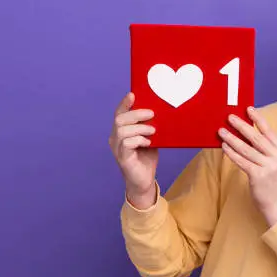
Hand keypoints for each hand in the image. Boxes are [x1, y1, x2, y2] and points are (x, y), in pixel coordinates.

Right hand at [109, 92, 158, 207]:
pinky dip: (139, 140)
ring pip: (122, 130)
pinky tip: (148, 142)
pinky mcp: (123, 158)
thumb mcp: (150, 138)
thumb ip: (150, 126)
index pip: (119, 114)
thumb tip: (160, 112)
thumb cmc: (146, 158)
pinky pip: (127, 143)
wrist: (145, 181)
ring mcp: (117, 149)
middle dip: (136, 114)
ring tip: (153, 131)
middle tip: (152, 114)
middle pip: (119, 119)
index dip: (124, 103)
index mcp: (120, 131)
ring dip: (140, 128)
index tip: (133, 94)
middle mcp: (115, 139)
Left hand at [218, 107, 276, 225]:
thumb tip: (246, 133)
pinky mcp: (258, 176)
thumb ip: (265, 149)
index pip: (269, 131)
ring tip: (221, 131)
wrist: (276, 204)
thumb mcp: (274, 163)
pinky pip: (241, 161)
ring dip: (232, 138)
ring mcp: (268, 167)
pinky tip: (224, 147)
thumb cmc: (272, 182)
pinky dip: (232, 153)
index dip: (258, 119)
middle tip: (229, 117)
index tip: (248, 109)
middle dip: (241, 126)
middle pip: (256, 137)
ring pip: (246, 149)